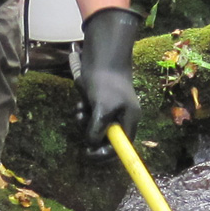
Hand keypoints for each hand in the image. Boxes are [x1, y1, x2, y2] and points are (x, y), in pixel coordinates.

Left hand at [76, 6, 142, 145]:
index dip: (106, 152)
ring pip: (94, 125)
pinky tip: (80, 103)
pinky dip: (83, 112)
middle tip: (83, 124)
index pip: (122, 145)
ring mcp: (109, 108)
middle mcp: (121, 116)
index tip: (90, 154)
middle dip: (91, 133)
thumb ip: (97, 129)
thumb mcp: (102, 109)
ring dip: (84, 121)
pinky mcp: (99, 101)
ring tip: (81, 110)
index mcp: (129, 119)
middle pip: (106, 137)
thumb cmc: (106, 83)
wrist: (102, 56)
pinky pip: (89, 114)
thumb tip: (91, 144)